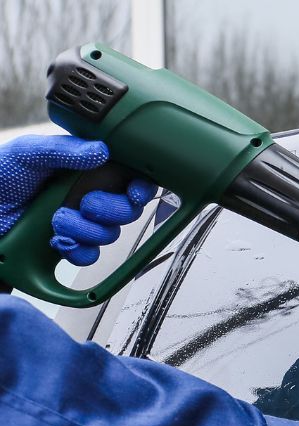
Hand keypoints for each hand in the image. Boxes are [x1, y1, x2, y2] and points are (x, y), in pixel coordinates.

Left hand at [0, 134, 155, 264]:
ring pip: (109, 235)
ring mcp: (81, 222)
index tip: (135, 193)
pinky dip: (77, 250)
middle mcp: (87, 196)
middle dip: (110, 211)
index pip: (127, 178)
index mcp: (85, 169)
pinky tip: (59, 240)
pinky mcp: (71, 245)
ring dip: (85, 230)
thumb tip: (101, 150)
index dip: (139, 188)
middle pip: (126, 210)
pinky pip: (90, 256)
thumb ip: (65, 150)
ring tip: (58, 221)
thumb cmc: (0, 176)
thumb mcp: (29, 152)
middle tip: (87, 205)